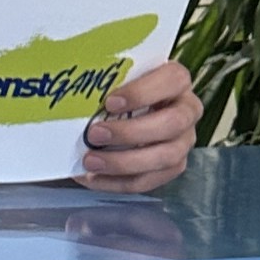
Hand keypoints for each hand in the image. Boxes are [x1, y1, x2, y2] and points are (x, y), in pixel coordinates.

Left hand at [78, 60, 200, 193]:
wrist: (120, 114)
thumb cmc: (116, 91)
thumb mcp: (113, 78)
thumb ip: (104, 78)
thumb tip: (72, 88)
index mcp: (176, 80)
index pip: (173, 80)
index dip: (143, 92)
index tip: (110, 103)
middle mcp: (187, 110)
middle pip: (172, 123)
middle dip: (131, 132)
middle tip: (94, 135)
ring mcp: (184, 140)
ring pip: (166, 156)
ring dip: (125, 162)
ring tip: (91, 161)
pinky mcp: (173, 165)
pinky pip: (152, 180)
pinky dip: (120, 182)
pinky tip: (94, 178)